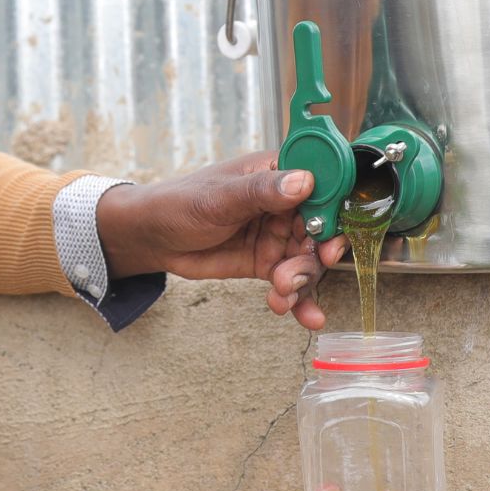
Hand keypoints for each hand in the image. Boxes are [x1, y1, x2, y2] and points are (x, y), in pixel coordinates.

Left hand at [94, 153, 351, 328]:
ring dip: (302, 281)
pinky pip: (294, 283)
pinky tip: (307, 317)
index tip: (331, 235)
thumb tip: (303, 181)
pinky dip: (301, 300)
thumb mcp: (220, 196)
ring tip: (281, 292)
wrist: (154, 239)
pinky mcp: (269, 264)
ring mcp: (278, 236)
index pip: (322, 185)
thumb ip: (261, 191)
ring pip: (309, 260)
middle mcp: (286, 204)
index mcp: (278, 173)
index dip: (335, 209)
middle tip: (298, 272)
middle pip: (322, 229)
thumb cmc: (181, 203)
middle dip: (315, 255)